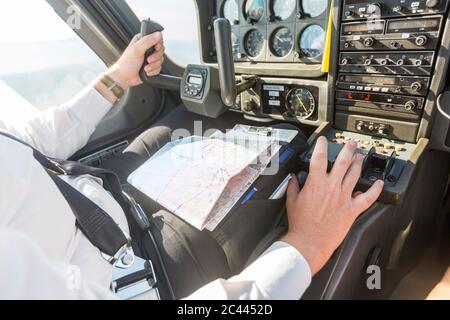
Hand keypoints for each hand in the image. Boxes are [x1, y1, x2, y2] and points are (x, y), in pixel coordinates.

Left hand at [105, 32, 164, 89]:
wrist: (124, 78)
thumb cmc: (126, 63)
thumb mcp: (136, 49)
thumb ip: (148, 40)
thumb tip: (158, 34)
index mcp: (142, 40)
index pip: (157, 37)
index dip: (159, 43)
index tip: (155, 48)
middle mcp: (147, 48)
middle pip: (161, 49)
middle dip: (156, 57)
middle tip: (148, 59)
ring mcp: (150, 57)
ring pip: (161, 59)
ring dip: (153, 65)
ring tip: (145, 67)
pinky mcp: (152, 66)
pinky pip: (159, 68)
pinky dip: (153, 71)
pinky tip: (146, 71)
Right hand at [282, 137, 383, 274]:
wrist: (310, 241)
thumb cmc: (300, 224)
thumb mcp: (291, 201)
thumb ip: (293, 186)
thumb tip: (293, 178)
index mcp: (315, 183)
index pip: (319, 157)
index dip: (321, 146)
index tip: (323, 140)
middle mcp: (331, 187)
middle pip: (343, 161)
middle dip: (347, 149)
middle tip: (350, 143)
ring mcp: (344, 197)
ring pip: (355, 174)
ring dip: (358, 163)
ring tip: (360, 156)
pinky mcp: (352, 210)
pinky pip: (368, 197)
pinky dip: (375, 189)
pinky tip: (379, 183)